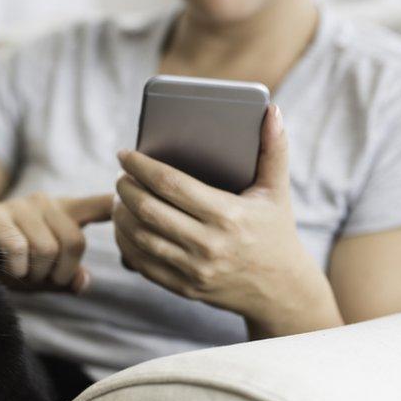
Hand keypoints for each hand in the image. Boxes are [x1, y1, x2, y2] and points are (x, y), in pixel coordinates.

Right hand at [0, 193, 112, 293]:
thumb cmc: (10, 262)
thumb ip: (68, 278)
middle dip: (59, 272)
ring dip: (35, 273)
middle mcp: (46, 202)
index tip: (130, 205)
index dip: (118, 207)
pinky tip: (8, 269)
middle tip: (39, 277)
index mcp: (65, 212)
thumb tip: (82, 281)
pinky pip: (19, 248)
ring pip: (47, 249)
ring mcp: (21, 206)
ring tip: (21, 272)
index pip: (101, 205)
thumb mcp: (45, 273)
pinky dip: (17, 269)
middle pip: (74, 242)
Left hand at [113, 104, 342, 337]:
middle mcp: (209, 243)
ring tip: (118, 199)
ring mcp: (194, 269)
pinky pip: (142, 264)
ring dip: (120, 215)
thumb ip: (274, 150)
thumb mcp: (277, 191)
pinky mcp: (184, 287)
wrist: (282, 290)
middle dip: (125, 188)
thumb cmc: (275, 232)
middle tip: (120, 176)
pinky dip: (126, 243)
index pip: (171, 184)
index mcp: (228, 214)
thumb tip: (271, 110)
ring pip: (139, 238)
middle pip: (148, 210)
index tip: (125, 154)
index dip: (141, 166)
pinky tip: (123, 227)